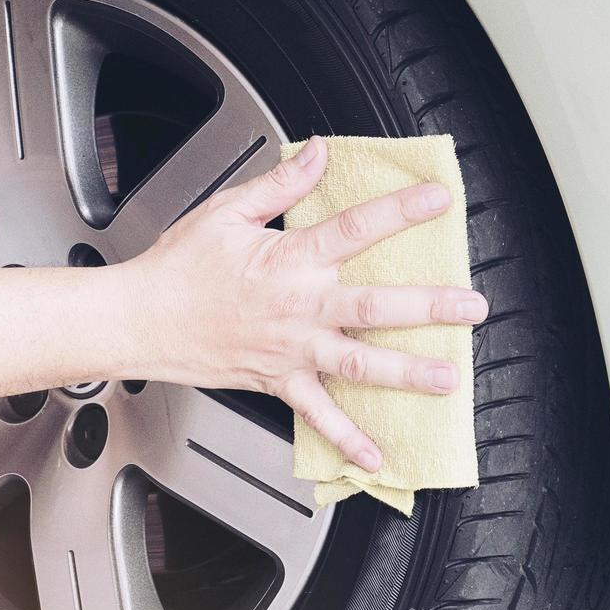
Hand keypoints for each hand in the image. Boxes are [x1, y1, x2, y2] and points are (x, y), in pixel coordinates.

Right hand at [129, 136, 487, 471]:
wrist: (137, 320)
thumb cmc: (176, 268)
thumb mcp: (227, 212)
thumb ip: (280, 186)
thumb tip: (317, 153)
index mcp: (288, 260)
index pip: (355, 229)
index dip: (400, 211)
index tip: (439, 199)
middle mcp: (297, 308)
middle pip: (374, 305)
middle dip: (429, 306)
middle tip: (472, 306)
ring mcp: (290, 350)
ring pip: (358, 362)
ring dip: (406, 372)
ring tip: (447, 378)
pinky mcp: (276, 380)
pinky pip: (316, 414)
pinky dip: (346, 438)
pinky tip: (376, 456)